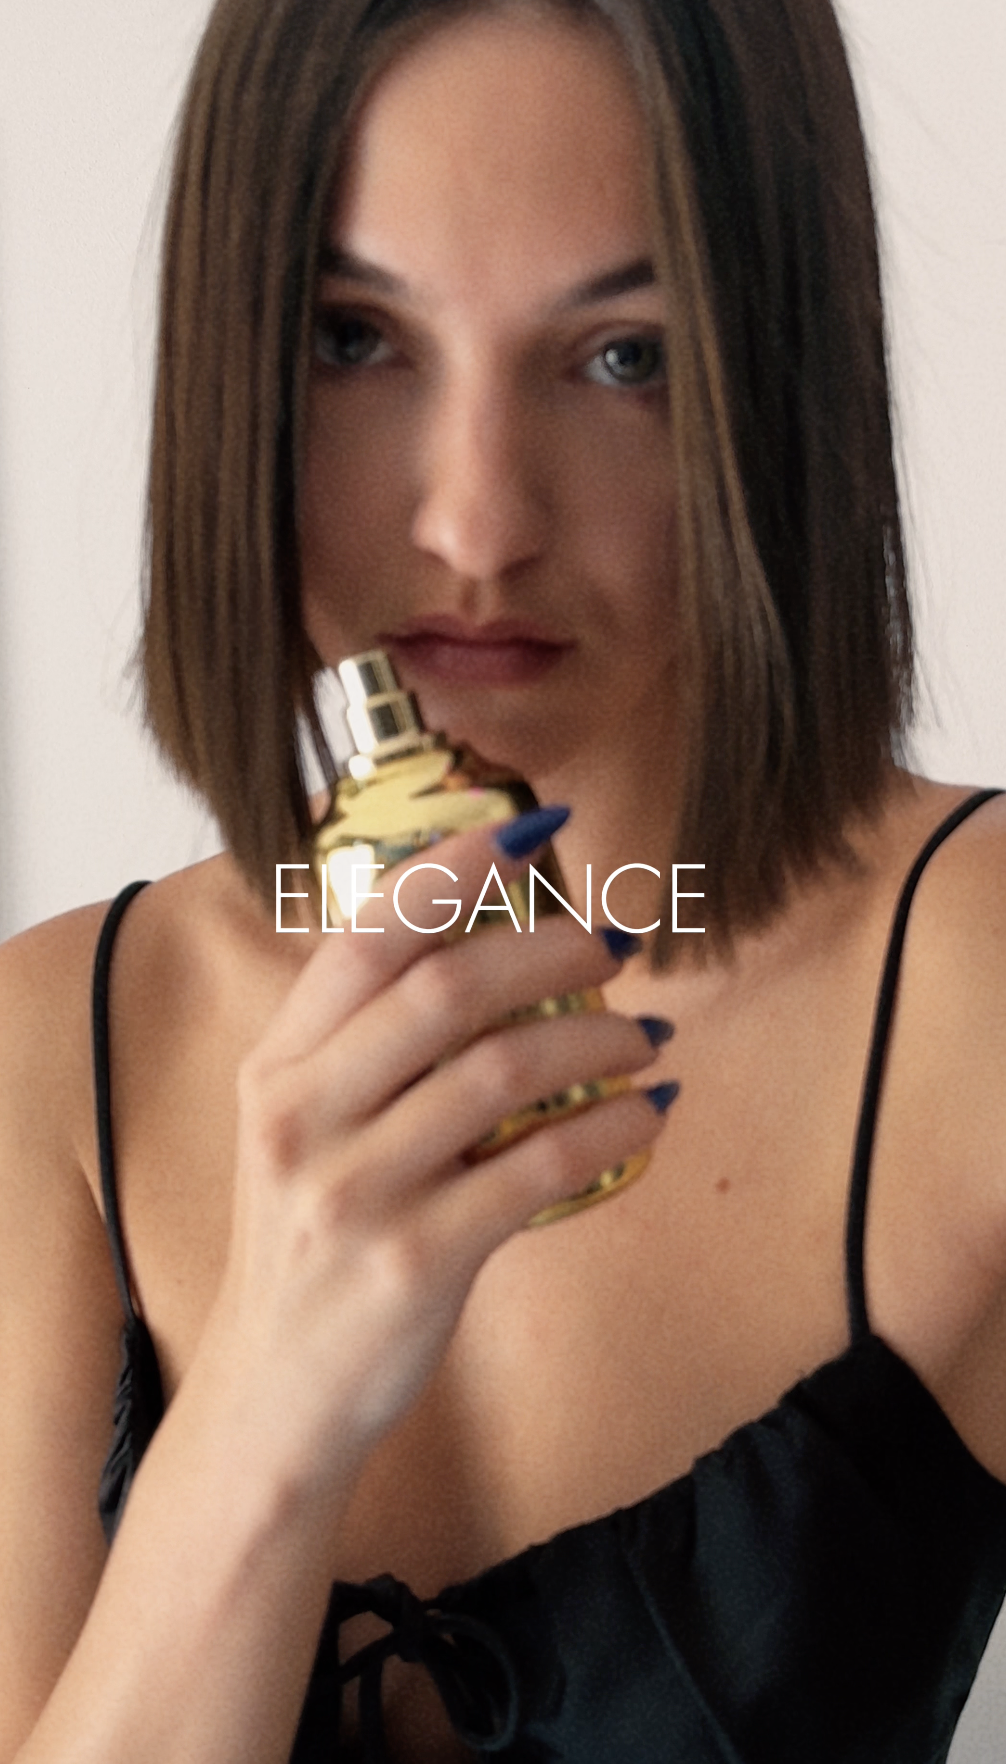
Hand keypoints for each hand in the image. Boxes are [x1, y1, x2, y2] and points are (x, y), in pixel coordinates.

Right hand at [195, 815, 669, 1499]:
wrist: (273, 1399)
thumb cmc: (306, 1244)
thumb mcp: (298, 1131)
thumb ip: (363, 1045)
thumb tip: (488, 946)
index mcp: (275, 1067)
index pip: (367, 935)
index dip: (455, 869)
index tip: (532, 830)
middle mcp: (301, 1117)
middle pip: (445, 988)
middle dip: (549, 947)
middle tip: (613, 944)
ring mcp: (353, 1193)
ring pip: (502, 1072)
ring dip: (594, 1037)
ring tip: (643, 1034)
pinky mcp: (414, 1263)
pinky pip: (537, 1169)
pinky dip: (609, 1127)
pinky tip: (647, 1114)